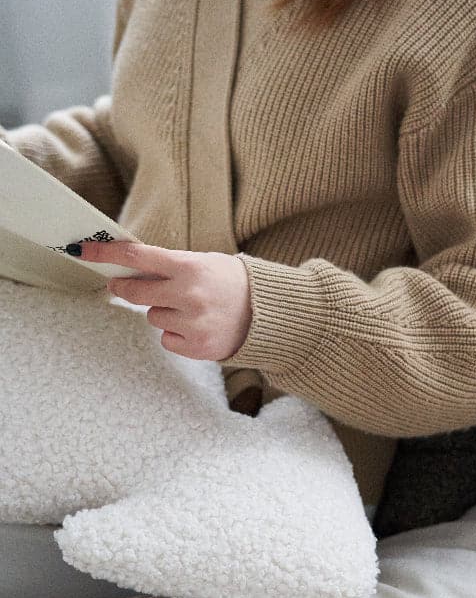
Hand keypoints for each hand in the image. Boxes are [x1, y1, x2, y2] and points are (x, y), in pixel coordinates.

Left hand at [75, 240, 251, 361]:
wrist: (269, 313)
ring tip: (192, 309)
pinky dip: (177, 333)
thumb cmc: (235, 284)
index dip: (106, 253)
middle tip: (123, 285)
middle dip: (125, 287)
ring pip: (153, 317)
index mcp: (191, 267)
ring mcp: (193, 323)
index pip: (137, 256)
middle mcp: (189, 295)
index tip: (84, 251)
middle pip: (135, 291)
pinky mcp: (197, 347)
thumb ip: (171, 265)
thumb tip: (130, 268)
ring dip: (164, 312)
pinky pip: (167, 339)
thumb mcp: (206, 262)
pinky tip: (197, 326)